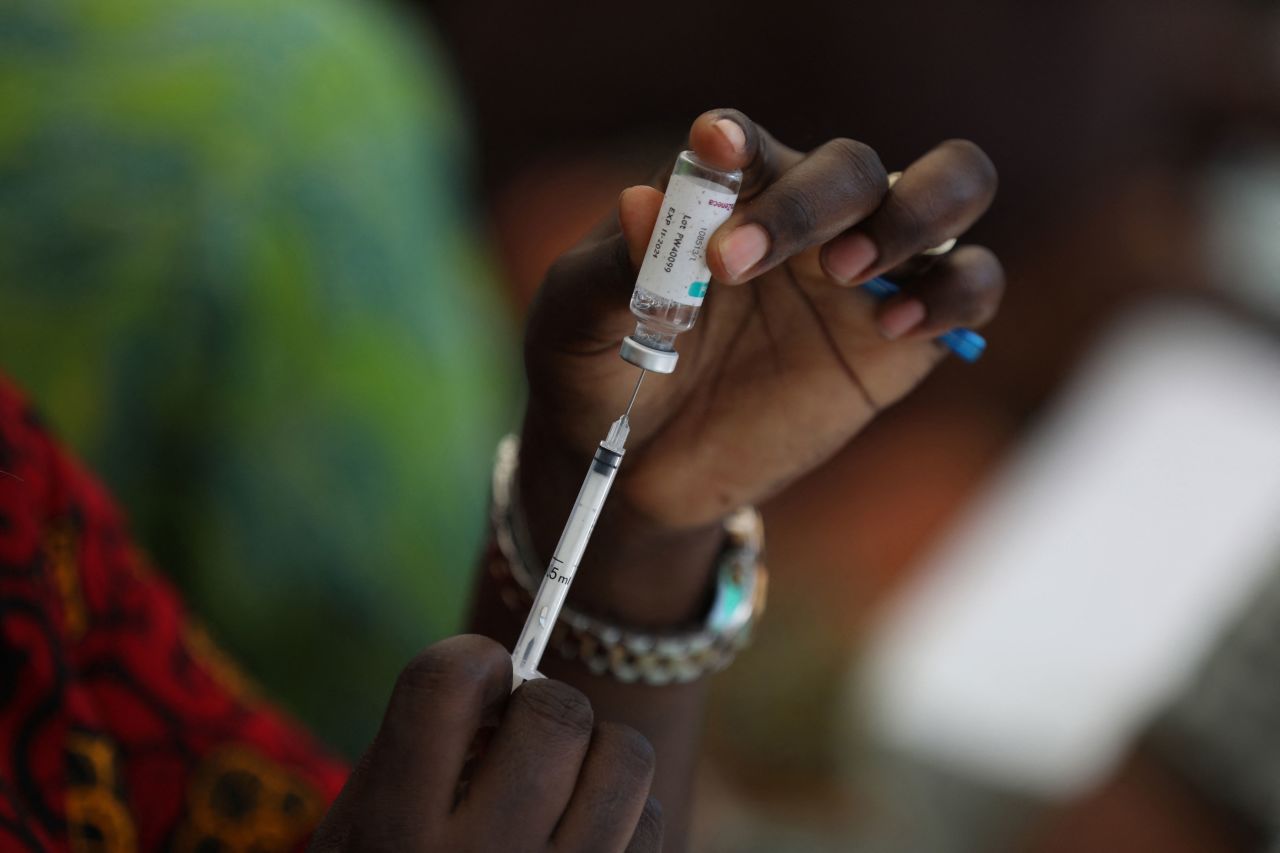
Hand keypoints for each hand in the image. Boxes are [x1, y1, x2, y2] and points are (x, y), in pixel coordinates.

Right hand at [310, 635, 662, 852]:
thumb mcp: (363, 832)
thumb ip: (415, 752)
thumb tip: (508, 674)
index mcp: (396, 835)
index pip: (444, 683)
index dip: (471, 661)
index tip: (483, 680)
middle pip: (556, 713)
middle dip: (542, 709)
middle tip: (522, 738)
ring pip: (625, 758)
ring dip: (596, 756)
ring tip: (561, 786)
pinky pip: (650, 823)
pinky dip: (623, 818)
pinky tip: (581, 843)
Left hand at [523, 108, 1001, 529]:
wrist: (639, 469)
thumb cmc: (600, 373)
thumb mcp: (575, 325)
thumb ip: (609, 269)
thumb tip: (641, 206)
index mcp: (724, 197)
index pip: (746, 144)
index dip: (738, 139)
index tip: (713, 150)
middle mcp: (806, 219)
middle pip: (852, 163)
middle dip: (810, 200)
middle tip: (738, 264)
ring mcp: (864, 274)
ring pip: (950, 189)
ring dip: (914, 212)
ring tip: (847, 272)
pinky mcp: (904, 340)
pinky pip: (971, 286)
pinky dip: (954, 292)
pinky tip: (894, 327)